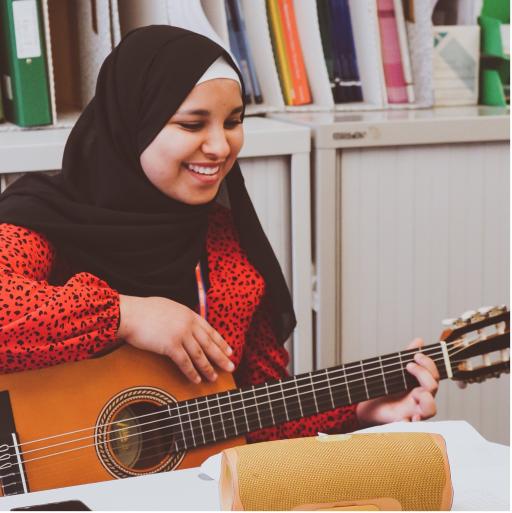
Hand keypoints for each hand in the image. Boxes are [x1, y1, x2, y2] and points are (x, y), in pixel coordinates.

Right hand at [117, 294, 234, 383]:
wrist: (130, 314)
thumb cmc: (144, 310)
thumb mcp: (168, 307)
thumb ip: (180, 316)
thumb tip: (185, 322)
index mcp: (188, 314)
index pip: (209, 330)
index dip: (220, 342)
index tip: (229, 350)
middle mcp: (188, 324)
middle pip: (209, 343)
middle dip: (221, 357)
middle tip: (231, 367)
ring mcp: (180, 335)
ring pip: (199, 355)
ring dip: (208, 368)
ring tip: (214, 377)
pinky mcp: (170, 346)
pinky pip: (184, 362)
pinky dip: (192, 372)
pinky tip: (196, 379)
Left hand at [355, 338, 439, 426]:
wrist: (366, 407)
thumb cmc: (384, 390)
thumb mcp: (393, 371)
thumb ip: (406, 357)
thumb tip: (419, 341)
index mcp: (419, 386)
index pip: (434, 375)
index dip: (429, 364)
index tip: (416, 355)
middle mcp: (419, 399)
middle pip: (434, 388)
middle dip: (424, 374)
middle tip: (408, 366)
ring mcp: (413, 411)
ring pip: (431, 409)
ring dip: (427, 399)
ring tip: (416, 393)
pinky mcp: (402, 422)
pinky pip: (412, 428)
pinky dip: (410, 425)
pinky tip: (405, 420)